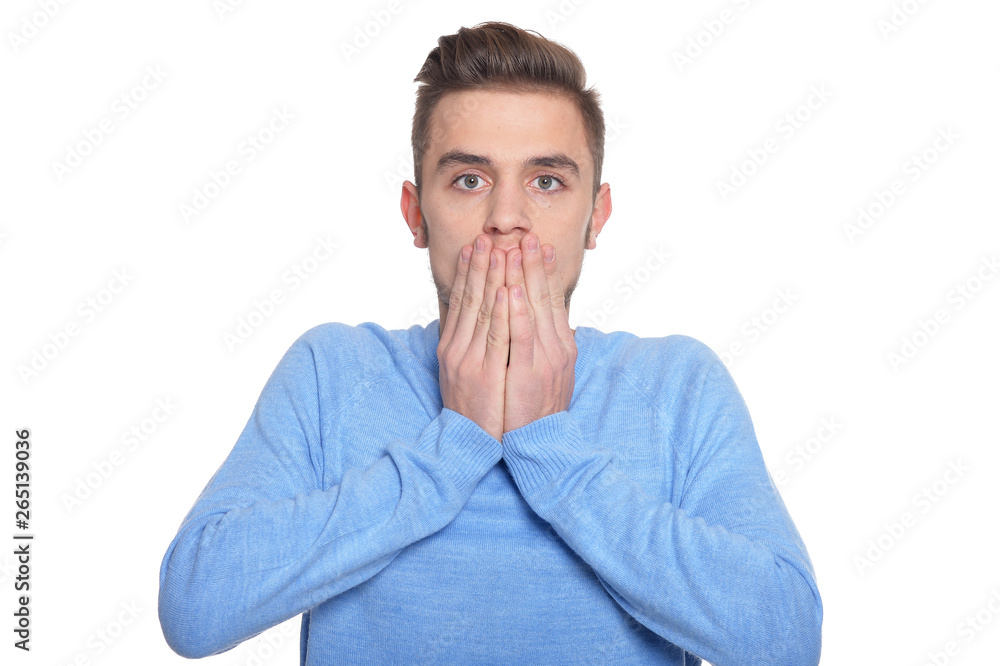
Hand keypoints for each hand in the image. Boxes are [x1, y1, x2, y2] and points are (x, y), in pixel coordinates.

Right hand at [437, 235, 509, 440]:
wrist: (469, 444)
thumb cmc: (475, 408)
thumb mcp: (468, 371)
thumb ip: (475, 344)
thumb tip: (486, 320)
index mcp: (453, 346)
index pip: (461, 300)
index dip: (469, 271)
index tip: (477, 245)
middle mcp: (457, 349)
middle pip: (470, 299)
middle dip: (481, 265)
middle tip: (488, 236)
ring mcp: (470, 361)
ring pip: (483, 311)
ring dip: (493, 278)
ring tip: (501, 250)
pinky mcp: (485, 375)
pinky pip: (495, 338)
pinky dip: (501, 312)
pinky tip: (506, 290)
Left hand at [503, 233, 576, 433]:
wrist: (540, 443)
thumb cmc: (537, 408)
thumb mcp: (547, 371)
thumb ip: (544, 344)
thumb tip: (540, 320)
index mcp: (561, 345)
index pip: (553, 300)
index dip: (545, 272)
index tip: (539, 246)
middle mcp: (556, 348)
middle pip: (544, 298)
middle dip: (534, 264)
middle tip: (527, 235)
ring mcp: (543, 360)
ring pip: (532, 310)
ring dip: (523, 276)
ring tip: (515, 249)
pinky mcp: (527, 373)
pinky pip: (521, 336)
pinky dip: (517, 310)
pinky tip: (512, 289)